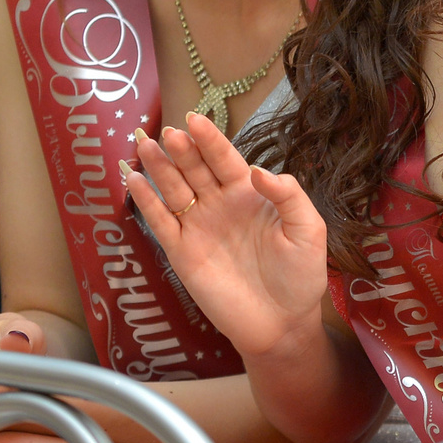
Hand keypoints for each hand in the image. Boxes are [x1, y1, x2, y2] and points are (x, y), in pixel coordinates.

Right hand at [126, 115, 331, 360]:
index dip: (210, 139)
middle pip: (195, 168)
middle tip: (169, 132)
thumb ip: (289, 196)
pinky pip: (160, 222)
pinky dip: (146, 201)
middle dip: (182, 149)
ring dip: (159, 167)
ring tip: (145, 144)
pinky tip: (134, 179)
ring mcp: (199, 227)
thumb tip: (258, 169)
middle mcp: (220, 205)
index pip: (225, 159)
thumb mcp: (308, 231)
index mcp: (250, 195)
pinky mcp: (182, 253)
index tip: (194, 119)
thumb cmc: (300, 275)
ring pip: (174, 189)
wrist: (282, 322)